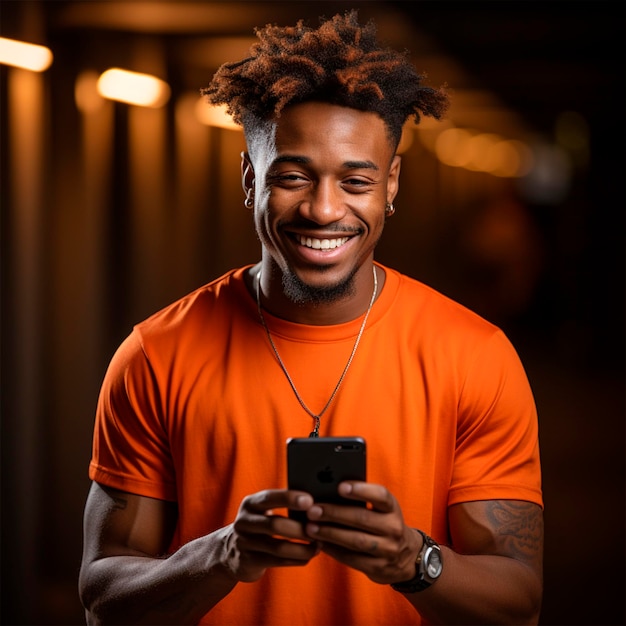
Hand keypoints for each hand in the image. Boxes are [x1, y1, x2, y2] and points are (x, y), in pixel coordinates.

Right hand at [223, 489, 320, 582]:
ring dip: (303, 548)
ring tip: (318, 545)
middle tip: (319, 529)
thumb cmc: (259, 525)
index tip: (310, 501)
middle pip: (275, 524)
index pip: (269, 497)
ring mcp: (244, 543)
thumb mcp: (262, 510)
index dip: (290, 498)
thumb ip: (281, 504)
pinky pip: (278, 561)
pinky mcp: (248, 562)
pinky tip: (309, 556)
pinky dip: (297, 559)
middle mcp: (244, 522)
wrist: (230, 551)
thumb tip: (315, 501)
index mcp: (250, 503)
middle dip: (300, 528)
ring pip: (279, 547)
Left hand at [303, 481, 420, 583]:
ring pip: (355, 541)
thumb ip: (363, 501)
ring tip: (310, 527)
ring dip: (330, 533)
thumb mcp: (382, 510)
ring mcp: (388, 550)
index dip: (361, 490)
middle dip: (335, 513)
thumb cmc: (384, 524)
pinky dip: (333, 550)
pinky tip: (319, 542)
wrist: (407, 557)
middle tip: (313, 510)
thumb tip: (328, 491)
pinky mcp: (378, 568)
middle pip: (362, 519)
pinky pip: (352, 559)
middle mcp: (393, 528)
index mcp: (393, 508)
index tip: (340, 486)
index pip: (381, 496)